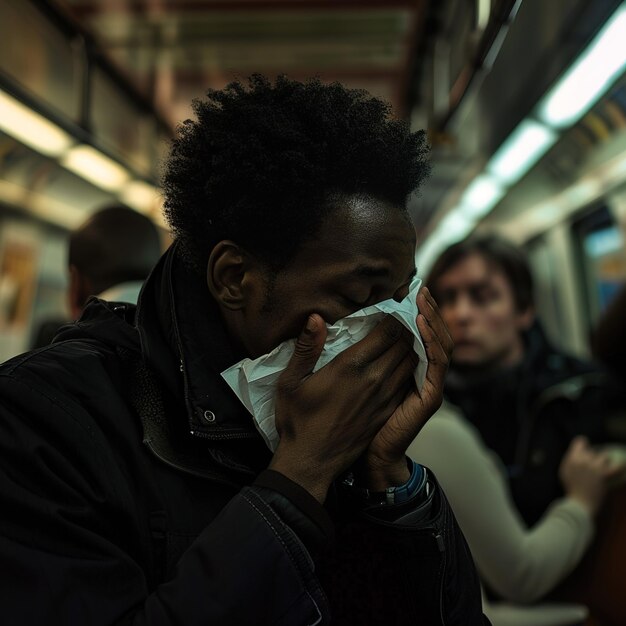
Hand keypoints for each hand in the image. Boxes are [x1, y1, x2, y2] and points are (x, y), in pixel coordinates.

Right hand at [269, 312, 415, 502]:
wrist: (311, 462)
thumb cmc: (296, 419)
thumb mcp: (290, 381)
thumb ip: (306, 347)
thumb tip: (316, 317)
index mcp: (351, 366)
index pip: (386, 332)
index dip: (394, 316)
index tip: (392, 305)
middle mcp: (373, 379)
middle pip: (403, 344)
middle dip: (406, 327)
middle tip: (403, 315)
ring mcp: (383, 398)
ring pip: (410, 363)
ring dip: (410, 347)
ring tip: (404, 336)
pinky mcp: (387, 412)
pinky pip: (407, 383)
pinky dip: (409, 369)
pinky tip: (402, 363)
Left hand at [362, 287, 453, 488]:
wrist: (368, 456)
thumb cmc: (358, 417)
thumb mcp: (354, 378)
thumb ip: (358, 352)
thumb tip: (343, 322)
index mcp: (408, 368)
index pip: (420, 333)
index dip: (417, 311)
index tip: (406, 289)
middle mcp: (423, 374)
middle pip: (435, 335)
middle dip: (429, 310)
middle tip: (419, 288)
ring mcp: (429, 385)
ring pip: (440, 345)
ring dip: (433, 320)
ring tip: (422, 300)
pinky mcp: (430, 397)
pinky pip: (437, 364)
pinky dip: (432, 342)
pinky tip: (420, 325)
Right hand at [559, 436, 622, 514]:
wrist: (579, 503)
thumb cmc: (571, 489)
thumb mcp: (565, 471)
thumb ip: (571, 460)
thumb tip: (578, 453)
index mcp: (572, 458)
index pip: (580, 442)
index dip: (583, 443)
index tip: (585, 446)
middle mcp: (583, 460)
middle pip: (592, 451)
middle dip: (592, 458)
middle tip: (591, 469)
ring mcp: (594, 467)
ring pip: (604, 457)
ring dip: (604, 463)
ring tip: (602, 470)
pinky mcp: (604, 475)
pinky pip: (617, 467)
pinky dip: (620, 467)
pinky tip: (622, 466)